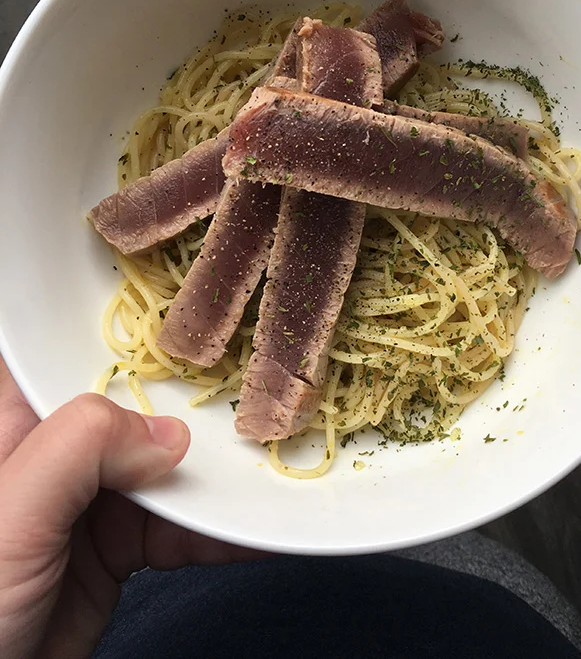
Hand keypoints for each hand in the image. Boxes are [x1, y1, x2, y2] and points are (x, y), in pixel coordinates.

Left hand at [0, 357, 255, 658]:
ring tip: (270, 469)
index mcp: (19, 418)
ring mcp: (88, 498)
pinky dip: (219, 531)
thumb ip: (83, 447)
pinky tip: (254, 531)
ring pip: (169, 467)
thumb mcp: (13, 509)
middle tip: (259, 396)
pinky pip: (178, 526)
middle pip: (140, 406)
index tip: (202, 319)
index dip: (138, 334)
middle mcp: (56, 449)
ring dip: (219, 475)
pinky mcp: (113, 546)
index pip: (79, 351)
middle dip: (197, 405)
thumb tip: (169, 433)